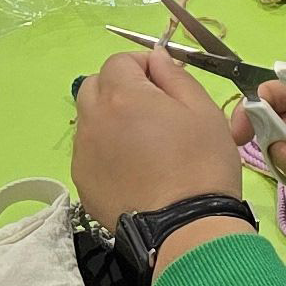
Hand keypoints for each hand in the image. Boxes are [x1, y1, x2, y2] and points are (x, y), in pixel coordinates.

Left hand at [69, 47, 251, 230]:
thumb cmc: (202, 164)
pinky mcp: (82, 181)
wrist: (186, 228)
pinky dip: (105, 149)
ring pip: (89, 119)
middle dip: (119, 87)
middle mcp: (93, 118)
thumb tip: (155, 57)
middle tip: (151, 109)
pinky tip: (133, 168)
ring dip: (110, 118)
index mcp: (122, 95)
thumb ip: (174, 75)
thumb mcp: (202, 110)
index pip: (119, 61)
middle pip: (95, 85)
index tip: (164, 83)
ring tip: (143, 142)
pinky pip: (89, 151)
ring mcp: (83, 152)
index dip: (142, 66)